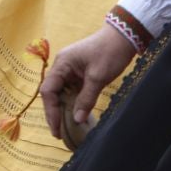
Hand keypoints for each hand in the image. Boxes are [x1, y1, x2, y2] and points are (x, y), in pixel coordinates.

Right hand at [40, 26, 136, 143]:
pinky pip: (71, 91)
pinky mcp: (78, 73)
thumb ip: (86, 99)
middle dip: (54, 113)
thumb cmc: (109, 53)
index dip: (51, 111)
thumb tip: (77, 120)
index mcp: (62, 64)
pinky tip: (76, 117)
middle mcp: (62, 66)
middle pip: (52, 93)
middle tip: (59, 134)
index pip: (48, 90)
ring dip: (63, 110)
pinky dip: (72, 104)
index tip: (57, 128)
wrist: (123, 37)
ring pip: (61, 93)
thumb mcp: (98, 78)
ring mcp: (70, 70)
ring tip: (66, 129)